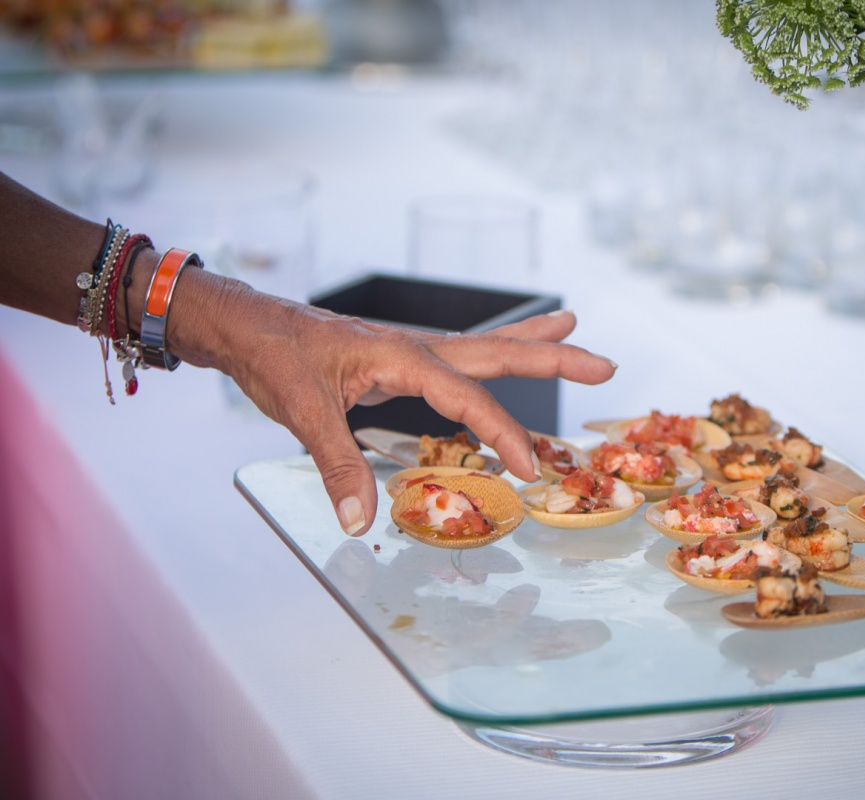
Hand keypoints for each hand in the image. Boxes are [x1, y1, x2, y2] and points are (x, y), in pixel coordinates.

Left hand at [172, 273, 615, 534]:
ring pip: (486, 346)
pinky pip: (462, 358)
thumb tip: (357, 522)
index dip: (501, 433)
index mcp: (403, 356)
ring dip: (531, 344)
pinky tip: (504, 356)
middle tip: (604, 363)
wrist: (247, 325)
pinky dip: (493, 354)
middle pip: (499, 353)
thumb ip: (336, 466)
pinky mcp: (402, 359)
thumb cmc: (274, 357)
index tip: (528, 467)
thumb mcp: (304, 412)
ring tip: (573, 331)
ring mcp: (413, 350)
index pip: (468, 398)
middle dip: (553, 358)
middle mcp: (418, 348)